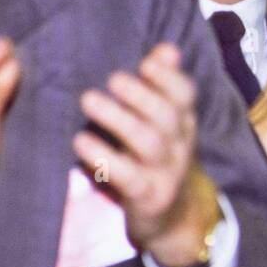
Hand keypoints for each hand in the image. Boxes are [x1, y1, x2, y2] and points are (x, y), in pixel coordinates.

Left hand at [72, 44, 220, 266]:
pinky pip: (128, 177)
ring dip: (118, 119)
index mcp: (184, 124)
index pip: (185, 94)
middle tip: (112, 80)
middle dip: (141, 94)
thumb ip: (163, 87)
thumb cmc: (159, 161)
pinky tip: (81, 142)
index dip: (168, 77)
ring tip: (89, 100)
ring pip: (148, 142)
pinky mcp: (148, 198)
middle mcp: (179, 145)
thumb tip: (166, 48)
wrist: (175, 218)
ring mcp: (166, 173)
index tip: (146, 63)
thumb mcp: (167, 125)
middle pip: (167, 115)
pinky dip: (104, 157)